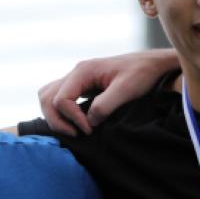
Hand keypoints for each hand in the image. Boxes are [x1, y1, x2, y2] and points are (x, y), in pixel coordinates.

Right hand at [39, 49, 179, 134]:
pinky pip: (59, 98)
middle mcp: (76, 73)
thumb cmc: (142, 73)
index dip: (72, 119)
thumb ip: (106, 105)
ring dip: (55, 116)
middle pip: (47, 98)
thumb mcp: (127, 89)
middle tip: (77, 134)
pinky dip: (61, 112)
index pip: (60, 99)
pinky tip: (77, 123)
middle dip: (57, 120)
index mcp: (84, 70)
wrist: (153, 64)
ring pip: (48, 97)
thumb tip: (89, 122)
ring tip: (74, 130)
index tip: (90, 130)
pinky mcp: (82, 86)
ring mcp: (77, 79)